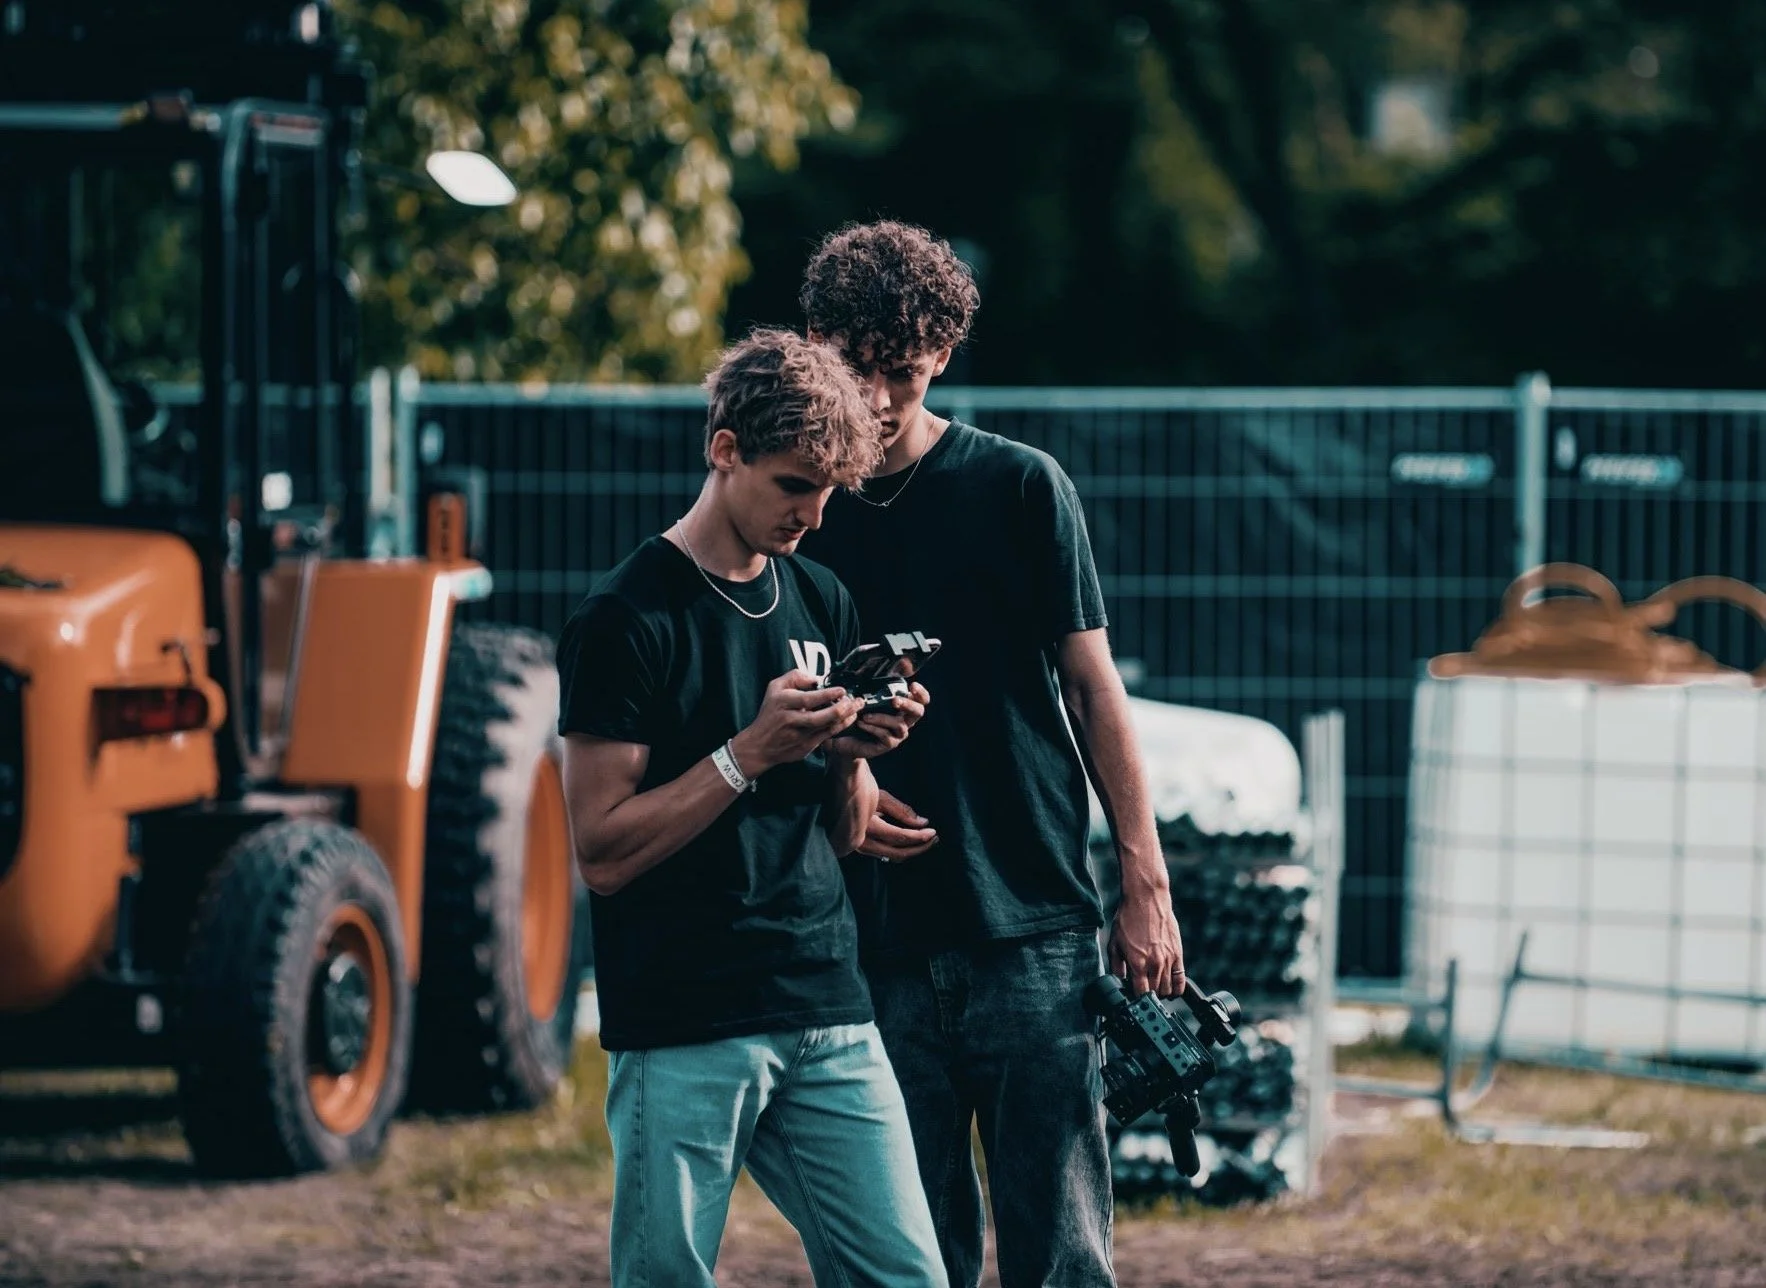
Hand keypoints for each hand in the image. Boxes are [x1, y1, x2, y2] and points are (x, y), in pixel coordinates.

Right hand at [731, 670, 861, 774]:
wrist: (759, 745)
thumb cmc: (770, 713)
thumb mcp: (775, 687)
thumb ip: (796, 677)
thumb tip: (816, 678)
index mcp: (783, 703)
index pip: (808, 699)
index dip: (828, 694)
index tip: (841, 690)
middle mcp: (790, 720)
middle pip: (820, 717)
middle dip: (841, 709)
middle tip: (853, 700)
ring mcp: (798, 736)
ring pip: (827, 727)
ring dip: (845, 717)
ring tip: (856, 708)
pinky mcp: (805, 748)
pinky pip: (827, 736)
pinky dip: (840, 727)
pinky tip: (848, 719)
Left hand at [829, 682, 928, 759]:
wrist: (847, 739)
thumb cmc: (859, 715)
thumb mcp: (865, 700)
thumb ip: (873, 690)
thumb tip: (869, 671)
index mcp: (903, 707)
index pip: (921, 700)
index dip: (921, 693)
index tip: (913, 685)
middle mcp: (905, 720)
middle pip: (918, 712)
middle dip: (908, 704)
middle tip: (894, 701)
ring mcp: (898, 734)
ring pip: (899, 725)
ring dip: (882, 718)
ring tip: (865, 716)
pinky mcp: (889, 744)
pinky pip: (886, 736)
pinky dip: (873, 728)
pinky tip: (861, 724)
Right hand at [855, 789, 937, 862]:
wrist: (836, 789)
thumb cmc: (857, 788)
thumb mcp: (880, 796)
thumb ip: (902, 811)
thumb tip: (923, 822)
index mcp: (866, 827)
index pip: (899, 837)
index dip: (919, 836)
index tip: (933, 832)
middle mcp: (861, 841)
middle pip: (897, 853)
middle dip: (918, 848)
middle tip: (934, 839)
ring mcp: (859, 846)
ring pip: (890, 856)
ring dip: (910, 850)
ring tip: (926, 841)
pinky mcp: (859, 846)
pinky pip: (884, 853)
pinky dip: (899, 849)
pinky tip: (909, 841)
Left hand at [1109, 887, 1184, 997]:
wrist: (1146, 900)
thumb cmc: (1128, 919)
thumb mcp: (1114, 943)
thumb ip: (1116, 966)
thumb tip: (1118, 982)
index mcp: (1137, 963)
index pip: (1140, 994)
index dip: (1136, 999)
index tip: (1133, 998)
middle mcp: (1154, 964)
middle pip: (1154, 993)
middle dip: (1147, 996)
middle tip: (1142, 991)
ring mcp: (1168, 960)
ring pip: (1167, 989)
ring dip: (1160, 993)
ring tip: (1154, 989)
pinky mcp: (1178, 954)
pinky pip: (1181, 979)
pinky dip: (1177, 988)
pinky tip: (1171, 991)